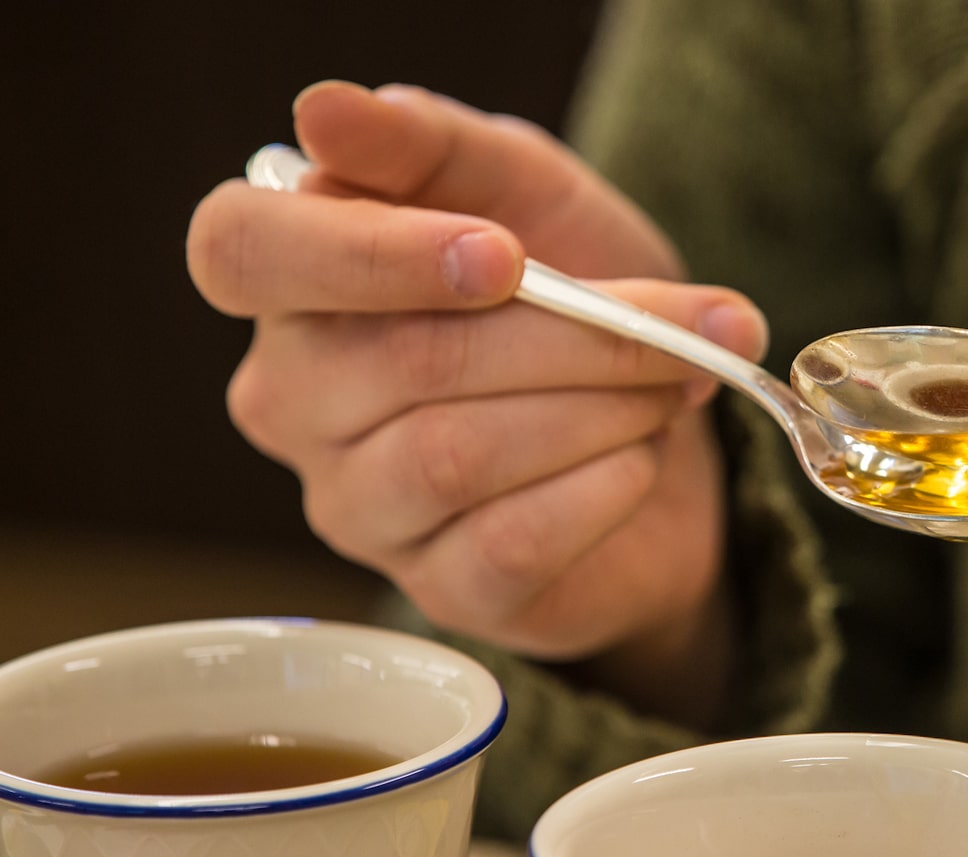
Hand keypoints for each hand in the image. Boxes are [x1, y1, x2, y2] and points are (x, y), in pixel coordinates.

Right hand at [188, 82, 766, 715]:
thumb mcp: (528, 191)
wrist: (666, 435)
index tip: (502, 255)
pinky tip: (641, 460)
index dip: (370, 254)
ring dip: (599, 409)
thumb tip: (326, 111)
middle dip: (573, 335)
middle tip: (680, 328)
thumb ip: (436, 147)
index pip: (244, 253)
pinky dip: (603, 489)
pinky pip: (511, 542)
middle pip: (406, 360)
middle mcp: (296, 399)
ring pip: (458, 454)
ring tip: (670, 389)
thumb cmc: (576, 297)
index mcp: (293, 282)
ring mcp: (358, 506)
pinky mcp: (442, 590)